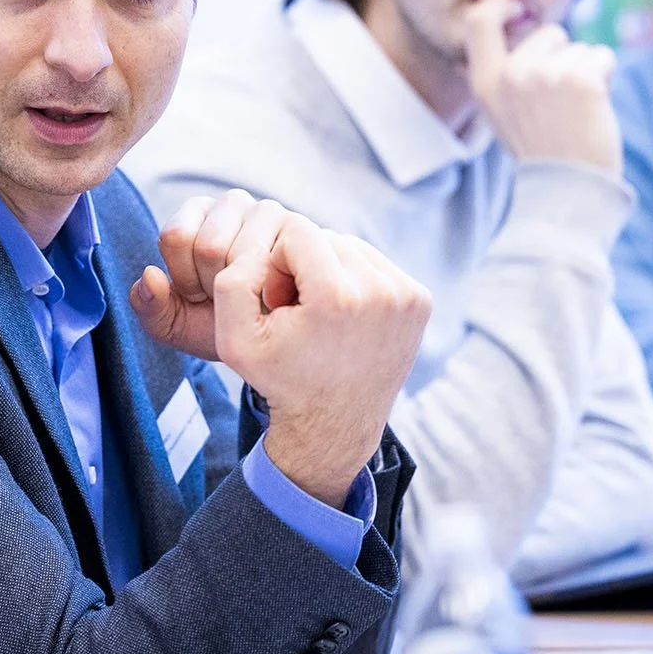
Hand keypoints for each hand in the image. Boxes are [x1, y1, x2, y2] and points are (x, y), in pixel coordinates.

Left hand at [131, 190, 292, 362]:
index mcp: (195, 215)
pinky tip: (275, 297)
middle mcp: (232, 204)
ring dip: (244, 287)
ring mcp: (269, 212)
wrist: (274, 337)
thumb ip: (150, 307)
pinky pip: (276, 258)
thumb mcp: (176, 326)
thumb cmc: (221, 325)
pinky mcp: (299, 230)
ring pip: (243, 252)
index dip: (185, 279)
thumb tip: (149, 275)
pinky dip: (268, 287)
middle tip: (231, 297)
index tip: (200, 296)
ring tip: (253, 295)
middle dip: (215, 286)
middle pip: (208, 246)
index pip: (176, 237)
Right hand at [132, 190, 431, 507]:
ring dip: (329, 270)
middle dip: (303, 266)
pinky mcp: (420, 299)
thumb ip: (232, 279)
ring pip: (351, 246)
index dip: (275, 262)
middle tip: (297, 312)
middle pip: (326, 235)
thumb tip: (260, 243)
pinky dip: (355, 279)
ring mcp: (406, 295)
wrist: (335, 424)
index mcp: (338, 297)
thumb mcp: (233, 339)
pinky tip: (344, 316)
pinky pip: (375, 263)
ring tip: (320, 314)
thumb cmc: (281, 379)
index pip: (296, 229)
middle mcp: (381, 291)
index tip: (277, 302)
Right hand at [465, 0, 621, 175]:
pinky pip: (602, 57)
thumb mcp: (503, 114)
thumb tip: (510, 28)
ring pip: (580, 48)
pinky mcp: (581, 79)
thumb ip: (503, 75)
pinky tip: (595, 107)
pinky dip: (606, 76)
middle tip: (562, 101)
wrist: (569, 188)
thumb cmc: (542, 150)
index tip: (516, 7)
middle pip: (549, 33)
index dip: (499, 5)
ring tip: (577, 111)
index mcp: (486, 84)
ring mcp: (545, 76)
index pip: (480, 22)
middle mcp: (511, 75)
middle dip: (564, 56)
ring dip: (586, 72)